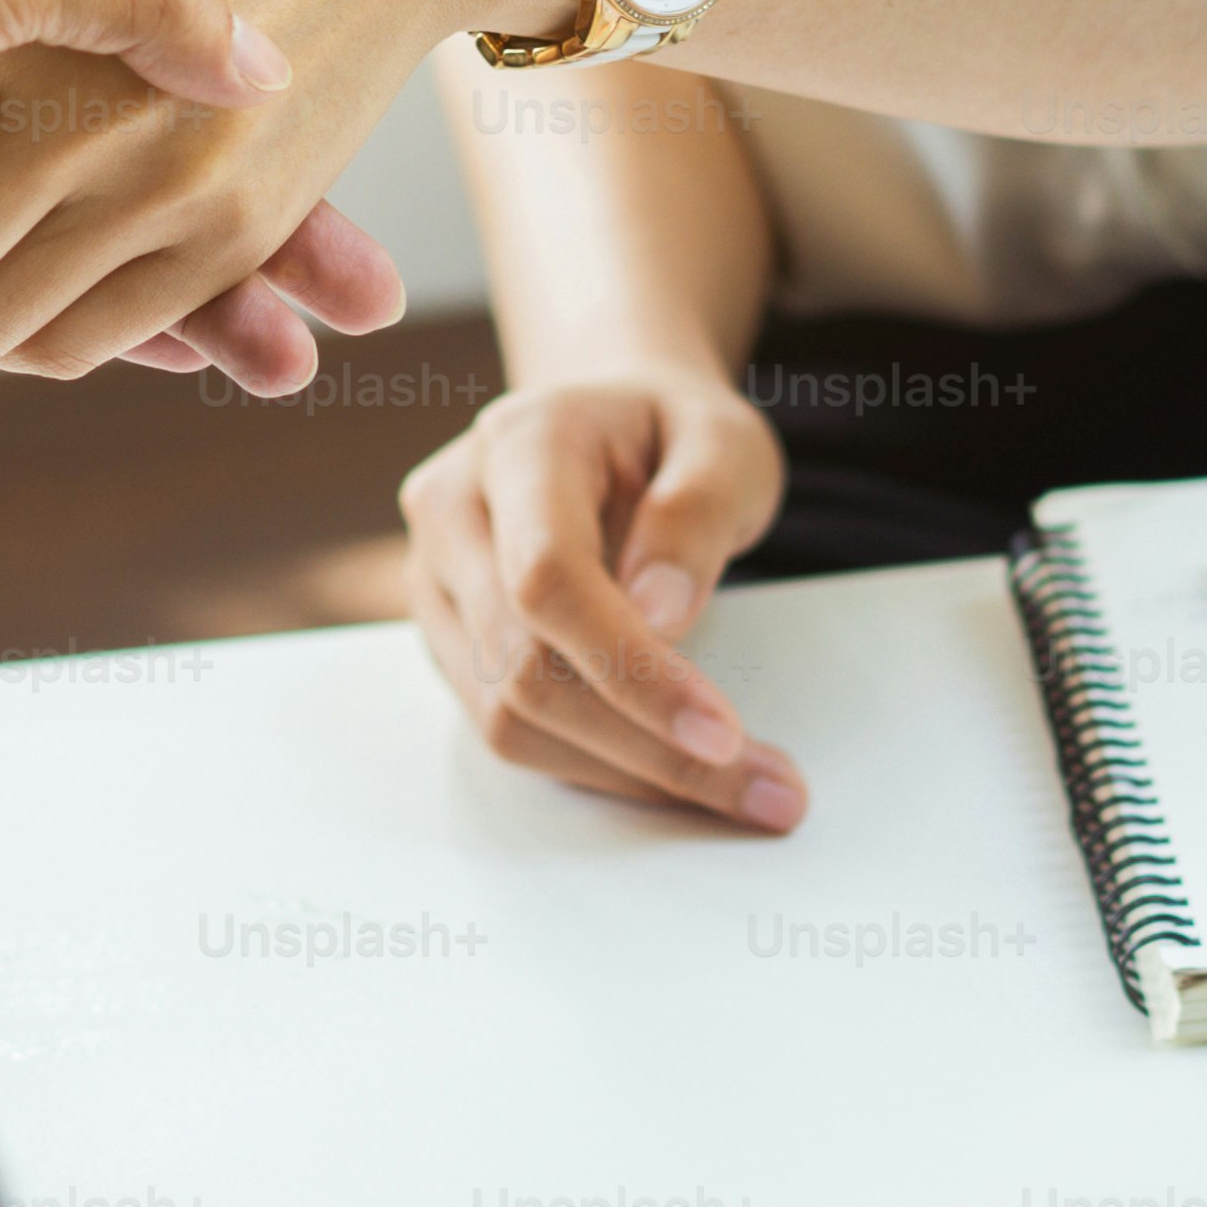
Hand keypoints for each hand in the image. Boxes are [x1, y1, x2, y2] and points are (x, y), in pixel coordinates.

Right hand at [400, 365, 802, 829]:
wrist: (608, 420)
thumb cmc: (671, 431)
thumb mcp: (725, 442)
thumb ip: (697, 513)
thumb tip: (659, 617)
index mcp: (519, 444)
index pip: (548, 578)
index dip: (631, 668)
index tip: (723, 732)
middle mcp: (454, 510)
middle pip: (525, 668)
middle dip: (650, 745)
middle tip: (769, 786)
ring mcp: (436, 580)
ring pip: (509, 718)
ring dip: (627, 771)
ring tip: (737, 783)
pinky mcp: (450, 639)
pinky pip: (511, 729)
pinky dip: (599, 763)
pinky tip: (674, 762)